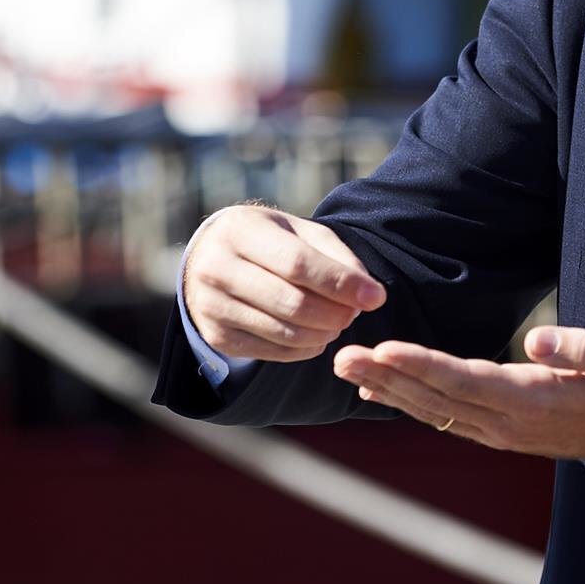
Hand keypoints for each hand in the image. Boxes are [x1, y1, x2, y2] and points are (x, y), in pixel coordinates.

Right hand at [181, 205, 385, 361]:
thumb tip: (369, 294)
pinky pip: (272, 352)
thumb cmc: (267, 240)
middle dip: (335, 313)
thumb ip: (336, 256)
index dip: (340, 283)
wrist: (208, 258)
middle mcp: (218, 269)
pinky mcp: (217, 337)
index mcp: (241, 232)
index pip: (297, 264)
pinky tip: (317, 335)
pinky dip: (304, 348)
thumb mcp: (299, 231)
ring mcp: (212, 306)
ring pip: (283, 332)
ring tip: (340, 321)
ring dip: (323, 333)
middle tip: (356, 313)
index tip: (375, 297)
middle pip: (291, 302)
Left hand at [333, 326, 584, 468]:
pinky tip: (385, 392)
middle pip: (438, 399)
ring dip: (391, 391)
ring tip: (349, 371)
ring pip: (437, 411)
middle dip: (388, 378)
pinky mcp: (504, 429)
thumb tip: (539, 339)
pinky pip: (448, 417)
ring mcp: (505, 431)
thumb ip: (584, 347)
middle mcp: (511, 422)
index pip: (466, 380)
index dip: (422, 365)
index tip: (384, 349)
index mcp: (535, 399)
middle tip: (343, 358)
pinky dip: (412, 403)